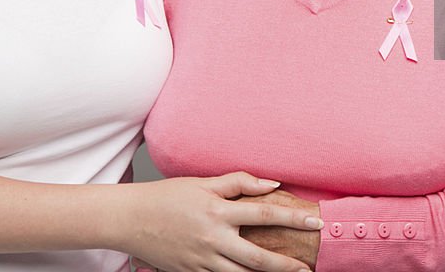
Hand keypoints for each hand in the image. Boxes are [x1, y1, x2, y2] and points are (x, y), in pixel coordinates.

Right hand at [121, 172, 319, 271]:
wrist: (130, 219)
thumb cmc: (166, 197)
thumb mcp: (202, 182)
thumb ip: (238, 182)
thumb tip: (271, 184)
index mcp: (218, 212)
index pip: (265, 215)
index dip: (293, 219)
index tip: (314, 223)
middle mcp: (213, 239)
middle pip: (259, 258)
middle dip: (287, 265)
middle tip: (308, 267)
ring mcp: (202, 261)